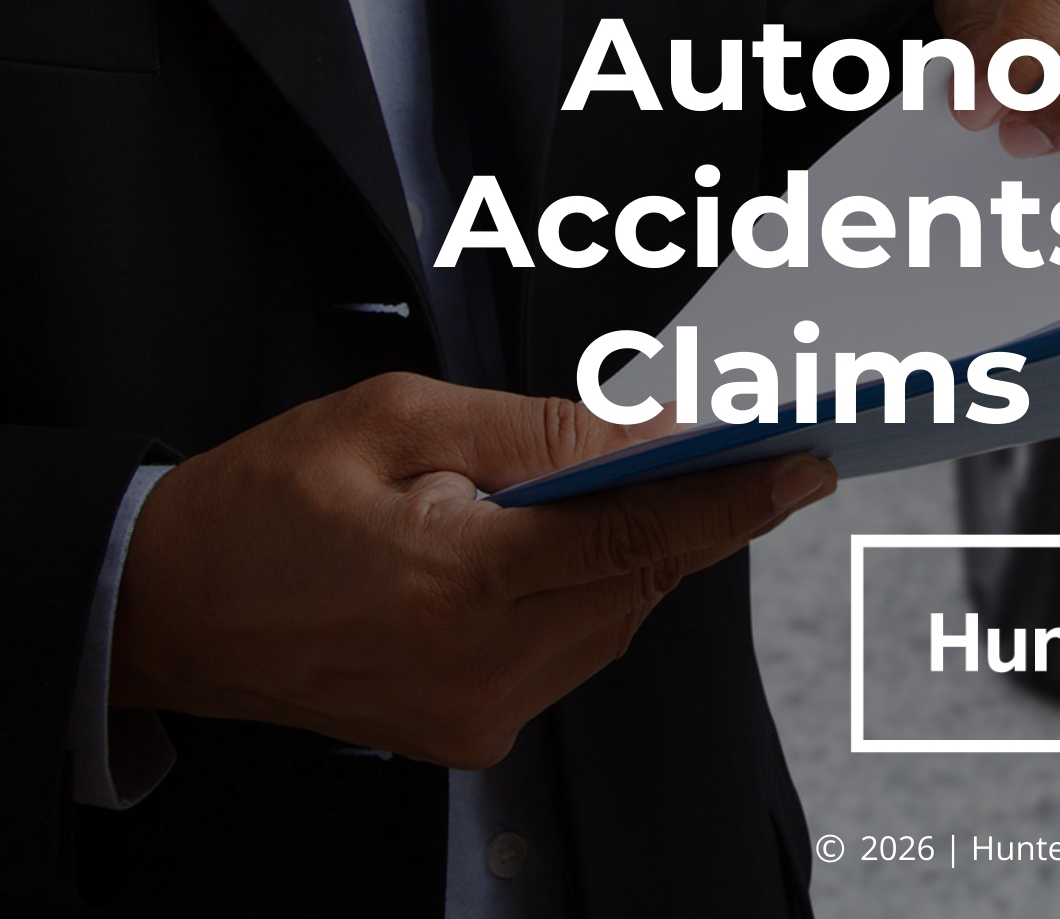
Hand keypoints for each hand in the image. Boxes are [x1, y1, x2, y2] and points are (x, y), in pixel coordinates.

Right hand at [110, 373, 834, 767]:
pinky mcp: (468, 732)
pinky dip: (588, 592)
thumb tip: (656, 431)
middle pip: (642, 578)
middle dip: (690, 509)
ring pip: (617, 618)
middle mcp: (476, 666)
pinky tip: (553, 545)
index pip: (640, 536)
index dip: (735, 498)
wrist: (166, 603)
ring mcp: (475, 711)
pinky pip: (573, 651)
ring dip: (632, 550)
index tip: (803, 465)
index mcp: (458, 579)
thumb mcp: (399, 417)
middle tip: (731, 448)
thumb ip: (541, 430)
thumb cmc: (265, 500)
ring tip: (606, 488)